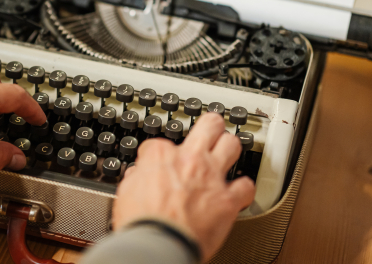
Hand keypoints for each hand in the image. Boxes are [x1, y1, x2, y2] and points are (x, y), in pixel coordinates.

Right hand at [112, 113, 254, 261]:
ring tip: (227, 153)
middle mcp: (190, 160)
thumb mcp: (125, 193)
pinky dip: (244, 188)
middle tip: (210, 131)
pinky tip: (239, 190)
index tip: (160, 161)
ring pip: (232, 145)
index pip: (161, 142)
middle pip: (209, 125)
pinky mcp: (227, 200)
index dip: (159, 153)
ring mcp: (211, 177)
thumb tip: (137, 176)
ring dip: (230, 149)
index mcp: (161, 156)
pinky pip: (246, 186)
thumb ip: (136, 178)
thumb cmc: (141, 223)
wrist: (157, 245)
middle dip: (211, 126)